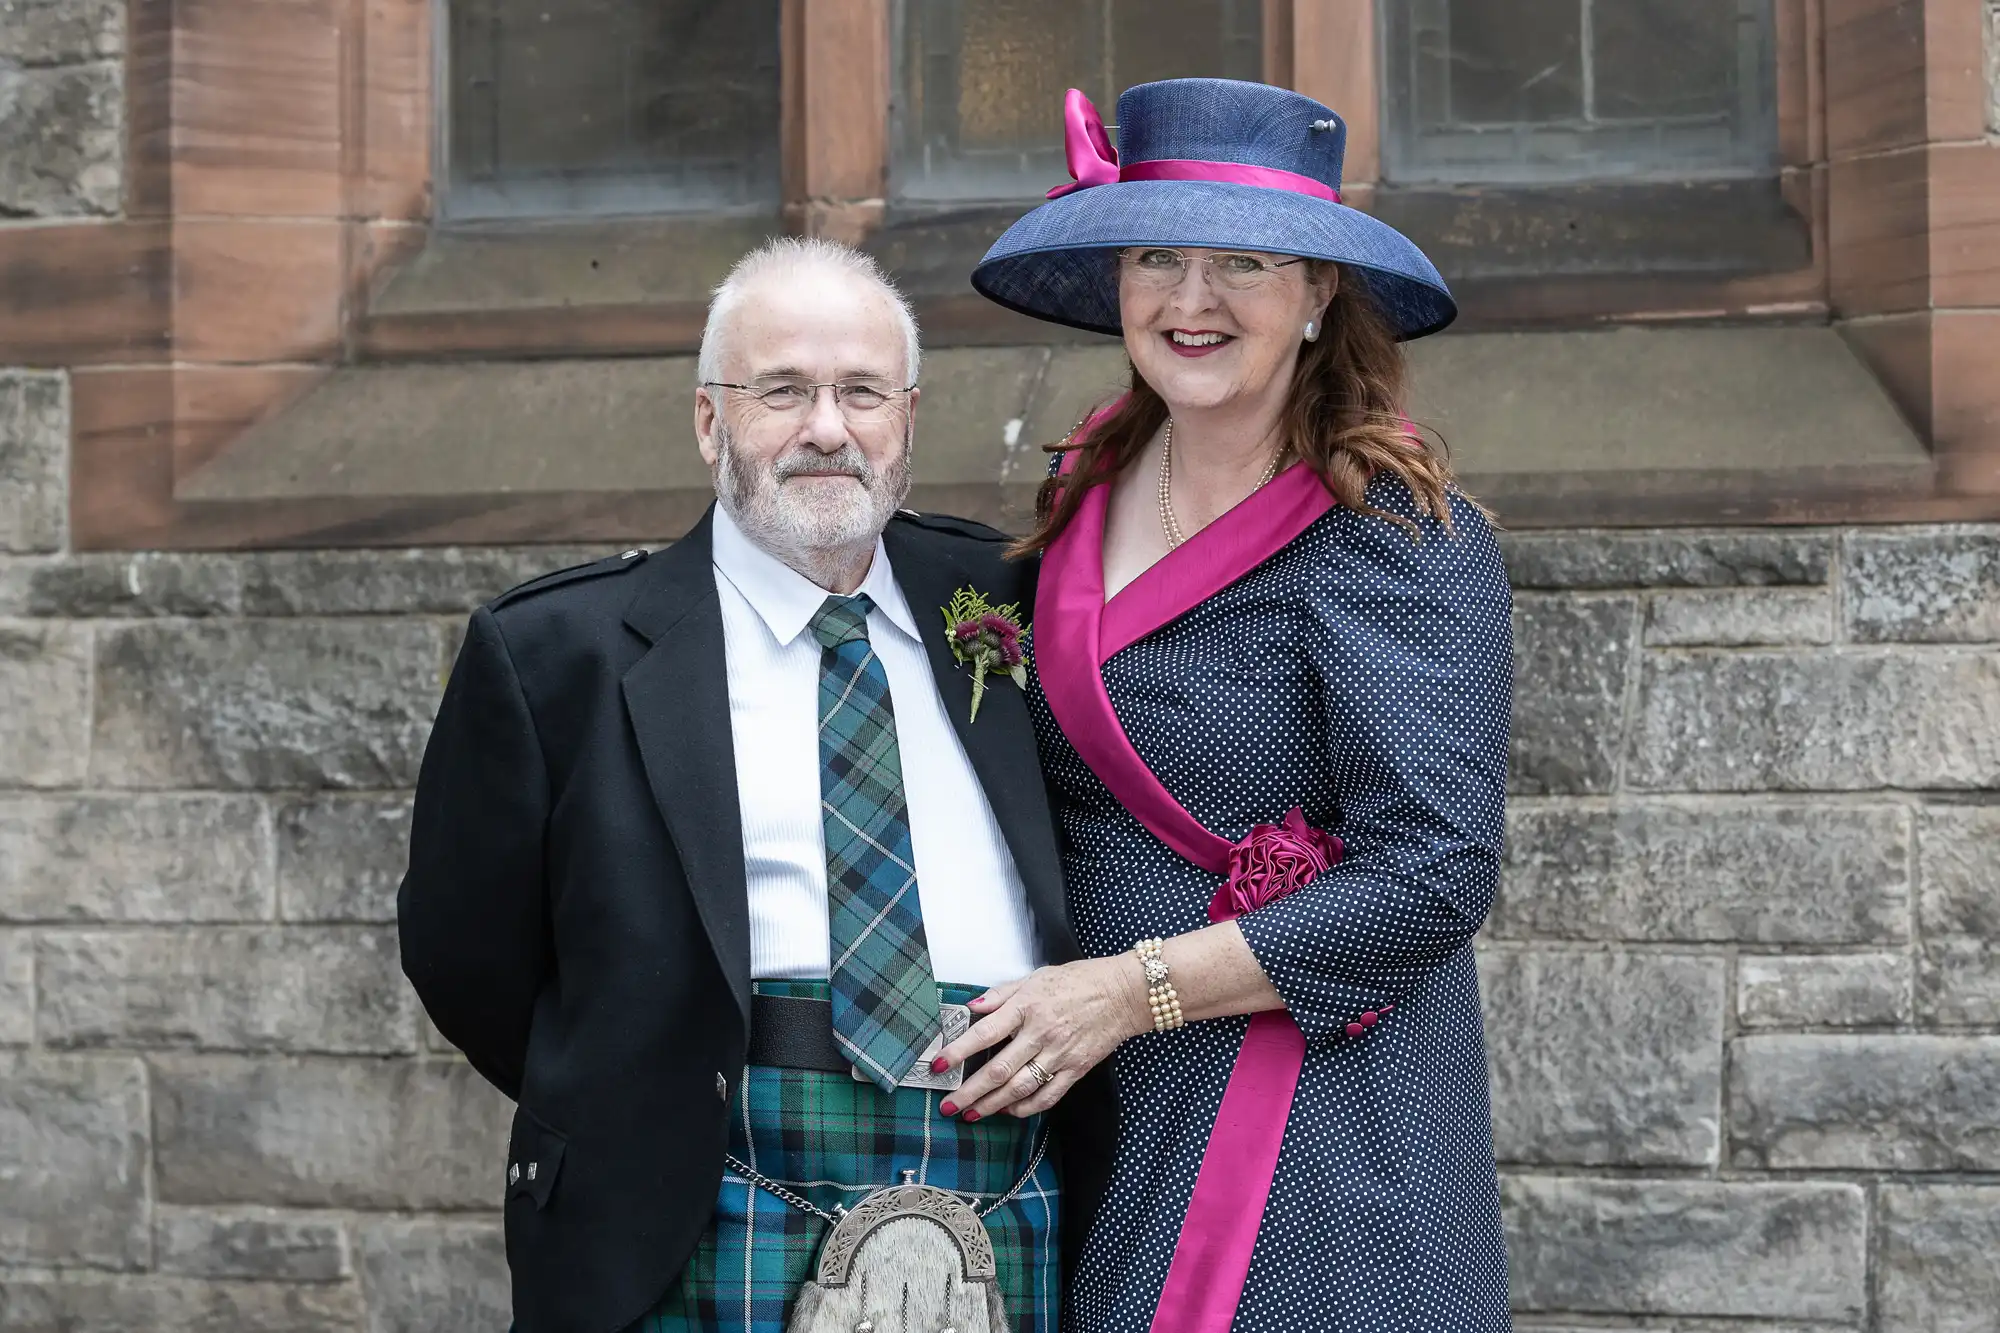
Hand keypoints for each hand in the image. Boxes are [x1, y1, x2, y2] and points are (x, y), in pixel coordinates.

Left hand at [932, 956, 1150, 1120]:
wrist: (1123, 993)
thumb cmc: (1078, 981)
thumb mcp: (1035, 978)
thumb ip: (1001, 994)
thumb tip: (971, 1006)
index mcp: (1027, 1007)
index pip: (984, 1034)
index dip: (958, 1052)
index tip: (938, 1066)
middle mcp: (1041, 1033)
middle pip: (999, 1070)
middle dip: (970, 1091)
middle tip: (948, 1106)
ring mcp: (1060, 1054)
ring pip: (1020, 1088)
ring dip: (993, 1105)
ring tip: (972, 1114)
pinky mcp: (1076, 1069)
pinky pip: (1048, 1095)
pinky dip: (1027, 1107)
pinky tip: (1010, 1112)